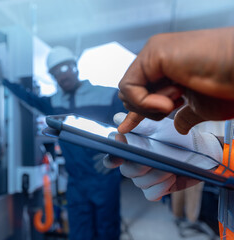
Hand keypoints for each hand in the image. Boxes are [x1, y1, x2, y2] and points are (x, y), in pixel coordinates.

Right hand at [103, 112, 221, 200]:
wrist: (199, 148)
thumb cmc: (176, 135)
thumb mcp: (157, 126)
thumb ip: (136, 122)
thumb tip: (117, 118)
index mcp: (130, 150)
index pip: (112, 157)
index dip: (113, 158)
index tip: (120, 154)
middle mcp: (135, 164)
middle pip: (126, 171)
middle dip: (141, 166)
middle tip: (155, 158)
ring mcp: (146, 178)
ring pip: (140, 183)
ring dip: (156, 175)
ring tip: (170, 166)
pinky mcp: (158, 189)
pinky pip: (151, 194)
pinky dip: (162, 186)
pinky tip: (172, 176)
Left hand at [118, 27, 233, 133]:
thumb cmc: (230, 85)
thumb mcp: (202, 108)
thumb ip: (185, 115)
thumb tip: (179, 126)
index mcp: (169, 70)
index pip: (141, 93)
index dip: (134, 113)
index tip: (125, 128)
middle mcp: (158, 60)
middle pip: (130, 94)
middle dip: (148, 110)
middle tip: (173, 105)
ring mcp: (154, 54)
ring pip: (127, 91)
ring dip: (150, 105)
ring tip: (177, 98)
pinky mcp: (153, 53)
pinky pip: (129, 86)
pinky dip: (144, 101)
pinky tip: (167, 101)